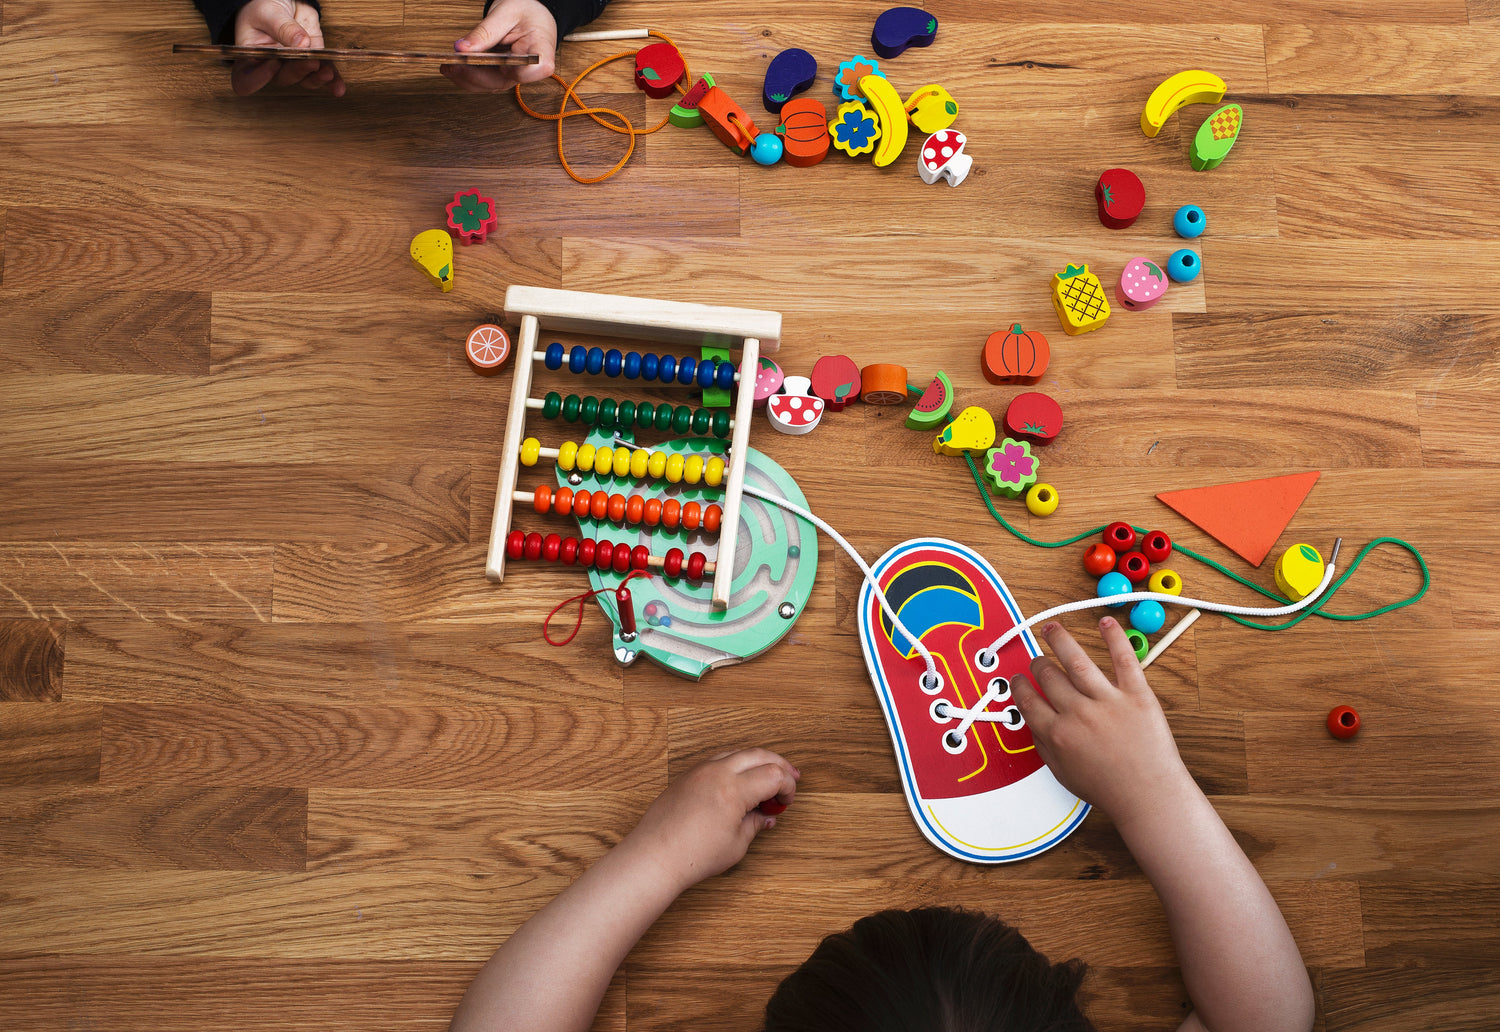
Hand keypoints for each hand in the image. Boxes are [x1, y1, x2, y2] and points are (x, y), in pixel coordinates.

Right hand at [231, 0, 345, 96]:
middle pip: (283, 77)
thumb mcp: (269, 13)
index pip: (246, 79)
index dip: (258, 79)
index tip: (272, 64)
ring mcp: (292, 65)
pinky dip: (332, 80)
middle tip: (309, 60)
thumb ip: (283, 29)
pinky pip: (322, 73)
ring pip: (305, 78)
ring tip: (327, 73)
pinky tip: (338, 87)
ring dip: (317, 78)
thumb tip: (302, 44)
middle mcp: (270, 66)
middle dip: (298, 71)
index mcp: (250, 57)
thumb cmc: (264, 6)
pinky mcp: (312, 59)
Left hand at [442, 0, 557, 91]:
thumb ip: (485, 33)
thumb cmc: (525, 11)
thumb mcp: (505, 14)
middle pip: (503, 81)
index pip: (531, 71)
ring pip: (491, 85)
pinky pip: (485, 81)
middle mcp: (529, 70)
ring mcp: (515, 75)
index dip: (513, 71)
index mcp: (540, 52)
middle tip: (453, 65)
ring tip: (446, 66)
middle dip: (475, 76)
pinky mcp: (502, 75)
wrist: (531, 14)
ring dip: (467, 79)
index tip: (497, 64)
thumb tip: (462, 49)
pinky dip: (468, 76)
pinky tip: (452, 68)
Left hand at [621, 748, 797, 893]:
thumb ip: (754, 824)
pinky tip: (741, 779)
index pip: (773, 775)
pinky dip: (735, 764)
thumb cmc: (692, 856)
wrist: (654, 857)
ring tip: (768, 776)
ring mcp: (699, 771)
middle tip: (791, 777)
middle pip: (758, 755)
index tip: (788, 800)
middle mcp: (716, 773)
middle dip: (779, 765)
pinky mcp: (687, 776)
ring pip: (737, 752)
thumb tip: (765, 816)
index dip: (787, 786)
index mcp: (733, 789)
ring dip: (756, 761)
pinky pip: (718, 760)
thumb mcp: (735, 845)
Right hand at [1011, 617, 1193, 829]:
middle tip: (1038, 659)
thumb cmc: (1110, 789)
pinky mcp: (1136, 694)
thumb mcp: (1063, 773)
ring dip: (1059, 639)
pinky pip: (1123, 659)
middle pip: (1048, 676)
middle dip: (1038, 663)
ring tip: (1051, 628)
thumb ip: (1044, 746)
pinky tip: (1105, 622)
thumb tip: (1033, 722)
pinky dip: (1113, 637)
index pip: (1027, 699)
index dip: (1019, 685)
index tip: (1019, 679)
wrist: (1149, 795)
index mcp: (1057, 734)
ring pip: (1075, 660)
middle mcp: (1078, 713)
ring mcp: (1107, 701)